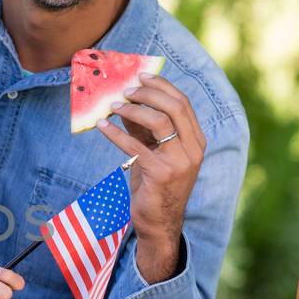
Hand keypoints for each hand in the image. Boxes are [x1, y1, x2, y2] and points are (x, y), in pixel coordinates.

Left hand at [96, 74, 205, 282]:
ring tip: (112, 106)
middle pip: (174, 107)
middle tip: (124, 89)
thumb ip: (145, 129)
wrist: (159, 222)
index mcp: (196, 140)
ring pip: (159, 122)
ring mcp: (180, 162)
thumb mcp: (154, 152)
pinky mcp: (161, 174)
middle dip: (148, 93)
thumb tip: (127, 101)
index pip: (182, 103)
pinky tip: (102, 126)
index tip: (141, 75)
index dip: (161, 86)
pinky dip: (115, 133)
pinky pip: (136, 146)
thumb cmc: (155, 185)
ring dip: (132, 110)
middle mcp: (193, 149)